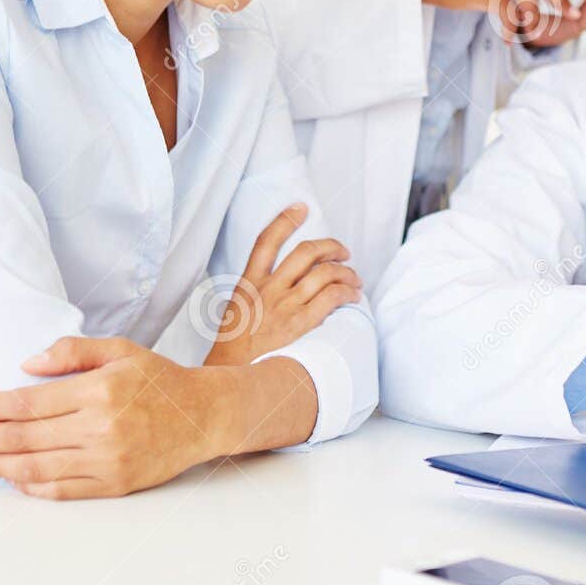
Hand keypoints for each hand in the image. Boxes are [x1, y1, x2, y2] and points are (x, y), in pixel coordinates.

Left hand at [0, 336, 235, 498]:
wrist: (201, 416)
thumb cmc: (158, 381)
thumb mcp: (120, 349)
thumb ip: (72, 351)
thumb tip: (26, 364)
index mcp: (98, 390)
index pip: (28, 402)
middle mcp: (100, 428)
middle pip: (24, 437)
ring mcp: (107, 460)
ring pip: (36, 468)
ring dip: (2, 463)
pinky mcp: (114, 484)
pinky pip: (61, 490)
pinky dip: (31, 486)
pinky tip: (16, 476)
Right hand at [203, 202, 362, 367]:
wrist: (230, 378)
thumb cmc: (233, 352)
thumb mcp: (236, 313)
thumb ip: (255, 295)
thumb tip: (278, 286)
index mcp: (248, 284)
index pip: (266, 241)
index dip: (284, 219)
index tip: (300, 207)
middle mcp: (268, 289)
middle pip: (306, 252)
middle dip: (331, 246)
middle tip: (343, 251)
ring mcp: (284, 306)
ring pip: (324, 273)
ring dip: (346, 272)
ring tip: (354, 279)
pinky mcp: (300, 324)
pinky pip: (331, 297)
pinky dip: (347, 292)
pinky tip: (352, 296)